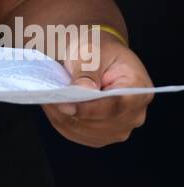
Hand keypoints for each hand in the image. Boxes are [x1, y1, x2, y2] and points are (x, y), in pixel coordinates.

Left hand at [42, 30, 153, 146]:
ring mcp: (118, 128)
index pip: (115, 106)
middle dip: (71, 112)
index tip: (65, 104)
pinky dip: (61, 120)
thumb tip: (81, 92)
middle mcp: (134, 115)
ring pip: (84, 131)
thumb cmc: (99, 51)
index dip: (89, 108)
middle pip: (99, 122)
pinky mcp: (101, 135)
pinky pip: (77, 133)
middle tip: (47, 97)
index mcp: (139, 90)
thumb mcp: (92, 52)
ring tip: (47, 98)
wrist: (99, 58)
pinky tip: (52, 106)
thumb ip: (87, 73)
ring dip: (62, 116)